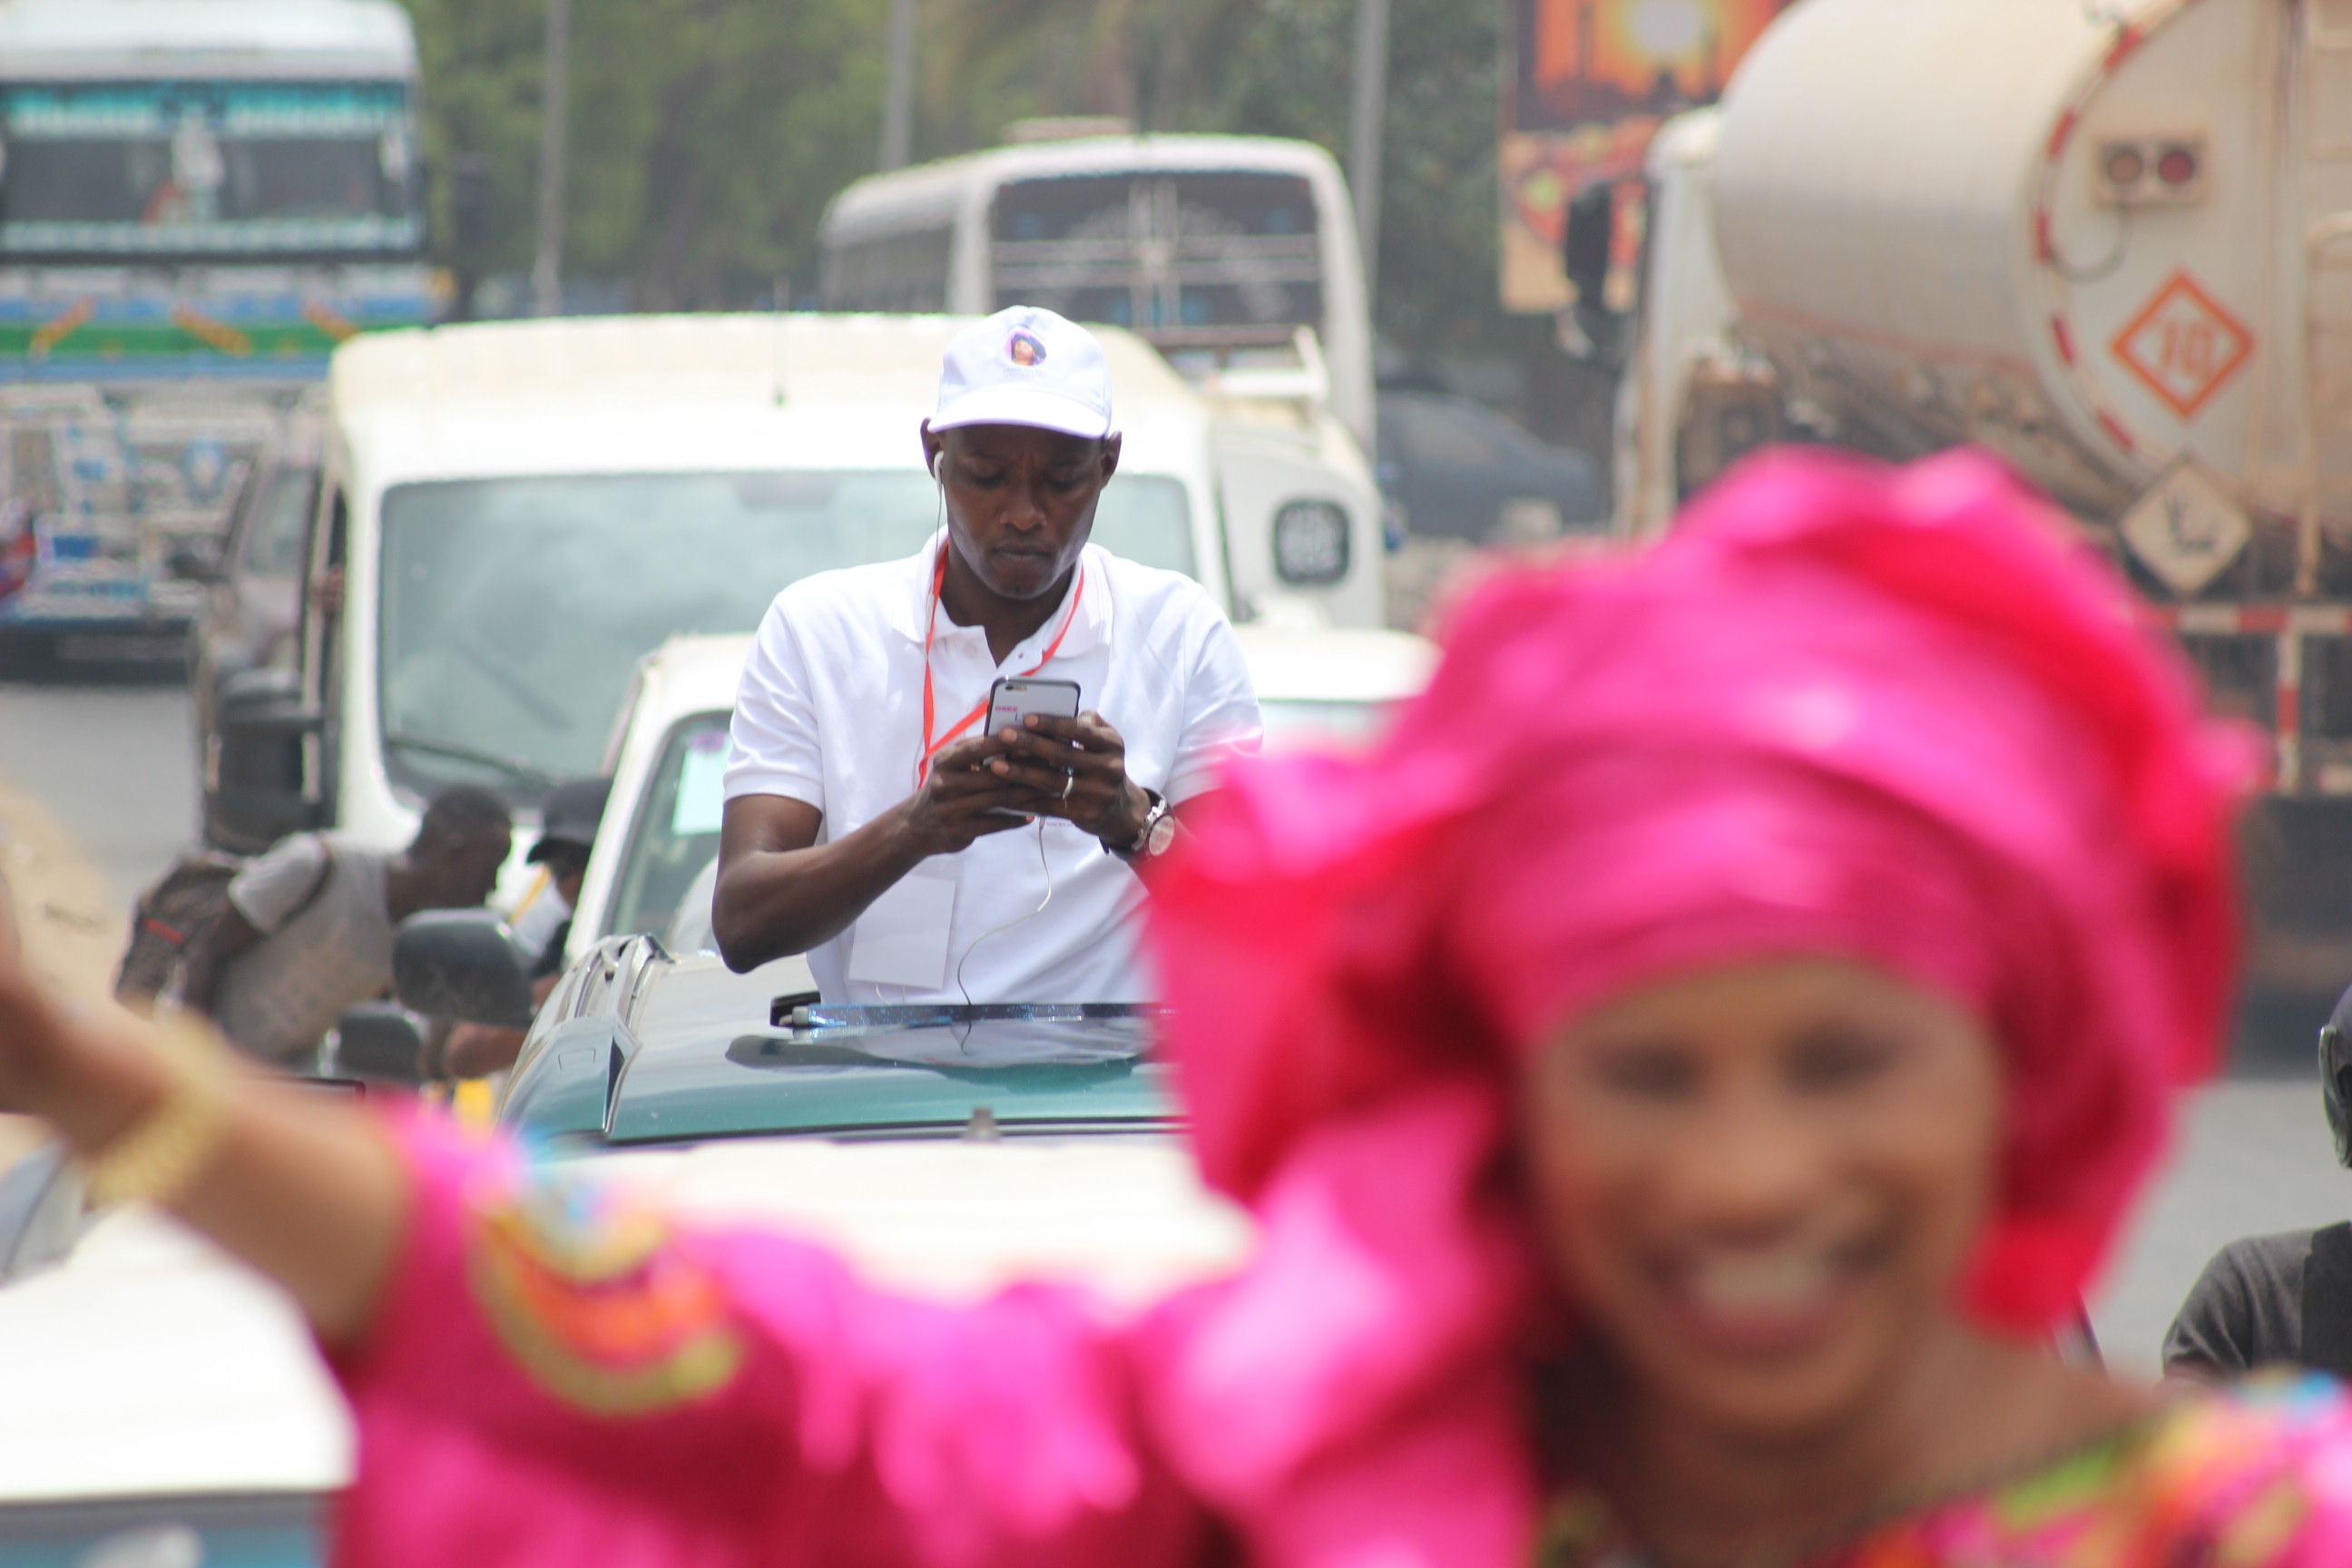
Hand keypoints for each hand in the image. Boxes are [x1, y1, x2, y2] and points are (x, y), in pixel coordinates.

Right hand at [896, 731, 1055, 857]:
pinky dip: (1015, 819)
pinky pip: (995, 823)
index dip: (1007, 742)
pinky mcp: (961, 829)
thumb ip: (976, 753)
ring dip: (1027, 794)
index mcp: (946, 760)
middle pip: (995, 774)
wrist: (916, 826)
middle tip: (1053, 765)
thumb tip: (1016, 737)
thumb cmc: (945, 788)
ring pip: (999, 798)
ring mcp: (953, 807)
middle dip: (1026, 769)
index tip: (1034, 736)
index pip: (980, 747)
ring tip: (1048, 789)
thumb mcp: (951, 765)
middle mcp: (947, 782)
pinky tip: (1032, 814)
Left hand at [982, 711, 1149, 849]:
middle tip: (1004, 735)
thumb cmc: (1100, 763)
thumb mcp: (1104, 740)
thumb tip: (1054, 713)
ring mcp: (1098, 793)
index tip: (1027, 718)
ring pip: (1052, 781)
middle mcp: (1109, 768)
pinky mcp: (1085, 813)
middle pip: (1063, 754)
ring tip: (996, 765)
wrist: (1119, 806)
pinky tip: (1005, 793)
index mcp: (1112, 743)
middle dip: (1030, 744)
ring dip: (1021, 773)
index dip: (1053, 724)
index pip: (1081, 730)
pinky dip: (1026, 800)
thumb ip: (1086, 723)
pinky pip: (1050, 806)